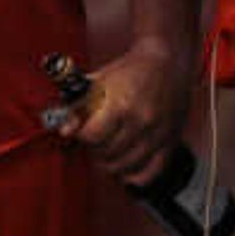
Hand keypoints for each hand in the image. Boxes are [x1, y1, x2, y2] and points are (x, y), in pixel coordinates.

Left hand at [52, 41, 185, 186]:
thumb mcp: (99, 81)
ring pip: (125, 167)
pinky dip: (135, 175)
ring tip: (108, 151)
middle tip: (96, 139)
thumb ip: (79, 106)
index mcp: (121, 104)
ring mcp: (157, 135)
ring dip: (111, 163)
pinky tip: (127, 166)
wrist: (167, 60)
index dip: (82, 135)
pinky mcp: (170, 142)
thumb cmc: (132, 69)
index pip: (91, 136)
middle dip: (95, 148)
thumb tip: (64, 130)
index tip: (82, 130)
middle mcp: (141, 122)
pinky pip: (150, 172)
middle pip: (106, 153)